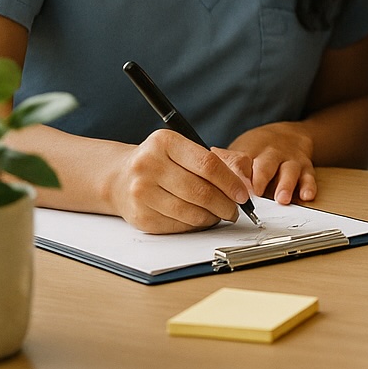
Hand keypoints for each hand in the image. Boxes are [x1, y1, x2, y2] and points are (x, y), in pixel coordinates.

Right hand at [106, 130, 253, 233]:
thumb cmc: (164, 162)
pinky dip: (195, 225)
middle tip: (235, 210)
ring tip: (220, 214)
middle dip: (225, 205)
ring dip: (212, 217)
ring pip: (191, 212)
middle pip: (200, 192)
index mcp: (165, 142)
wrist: (121, 178)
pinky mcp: (140, 216)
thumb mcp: (187, 150)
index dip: (231, 183)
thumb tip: (246, 186)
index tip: (243, 195)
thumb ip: (220, 162)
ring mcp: (141, 192)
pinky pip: (178, 225)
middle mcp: (148, 165)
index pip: (208, 165)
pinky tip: (200, 218)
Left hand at [229, 121, 316, 203]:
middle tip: (255, 194)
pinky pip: (309, 176)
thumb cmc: (258, 150)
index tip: (233, 187)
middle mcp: (271, 155)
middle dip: (261, 179)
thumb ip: (225, 162)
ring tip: (281, 198)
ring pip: (289, 170)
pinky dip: (308, 186)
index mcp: (251, 152)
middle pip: (266, 165)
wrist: (289, 134)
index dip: (238, 174)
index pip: (242, 161)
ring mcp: (290, 161)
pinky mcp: (306, 167)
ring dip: (286, 184)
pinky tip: (306, 196)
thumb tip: (202, 161)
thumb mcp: (241, 151)